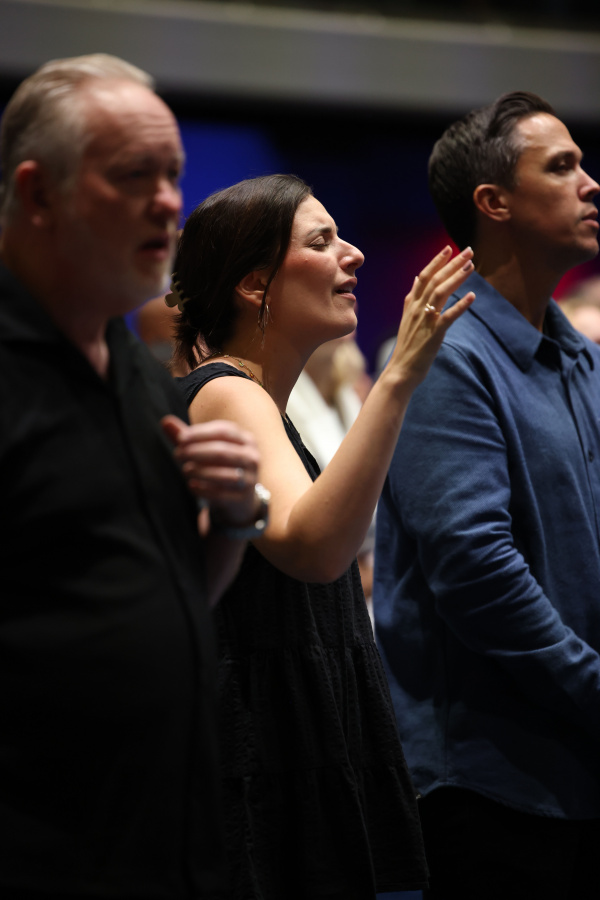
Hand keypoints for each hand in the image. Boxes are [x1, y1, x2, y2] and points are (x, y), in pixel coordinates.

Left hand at [161, 415, 260, 527]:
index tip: (180, 439)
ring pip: (224, 474)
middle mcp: (252, 458)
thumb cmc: (219, 467)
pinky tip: (191, 485)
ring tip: (184, 470)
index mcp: (245, 440)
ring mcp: (250, 479)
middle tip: (177, 455)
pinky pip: (221, 494)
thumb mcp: (205, 449)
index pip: (223, 431)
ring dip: (199, 471)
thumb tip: (165, 421)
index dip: (200, 434)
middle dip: (196, 452)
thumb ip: (187, 436)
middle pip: (222, 452)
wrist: (238, 500)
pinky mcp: (242, 499)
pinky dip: (203, 489)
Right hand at [387, 245, 475, 386]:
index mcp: (410, 304)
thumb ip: (413, 299)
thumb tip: (417, 281)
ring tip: (471, 266)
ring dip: (456, 277)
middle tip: (468, 251)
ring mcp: (424, 320)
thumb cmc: (407, 347)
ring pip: (441, 293)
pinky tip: (472, 296)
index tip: (448, 248)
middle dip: (452, 263)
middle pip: (435, 280)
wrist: (400, 370)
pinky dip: (460, 305)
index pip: (424, 277)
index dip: (436, 261)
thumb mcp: (407, 319)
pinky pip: (448, 316)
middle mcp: (416, 309)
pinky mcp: (433, 334)